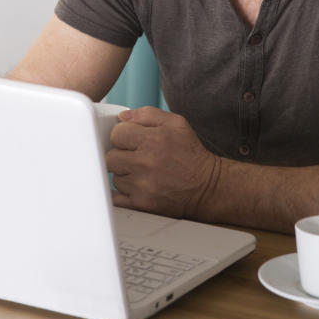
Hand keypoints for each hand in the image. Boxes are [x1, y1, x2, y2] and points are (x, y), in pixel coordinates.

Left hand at [105, 107, 221, 218]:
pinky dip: (124, 193)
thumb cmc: (191, 154)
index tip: (132, 140)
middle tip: (135, 157)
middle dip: (121, 155)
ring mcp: (142, 185)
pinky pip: (117, 197)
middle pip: (111, 157)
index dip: (124, 135)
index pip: (116, 134)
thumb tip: (122, 117)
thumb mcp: (177, 123)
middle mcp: (145, 163)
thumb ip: (147, 114)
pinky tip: (138, 186)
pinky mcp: (142, 204)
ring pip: (115, 177)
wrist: (207, 187)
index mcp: (152, 139)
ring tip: (142, 172)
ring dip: (124, 174)